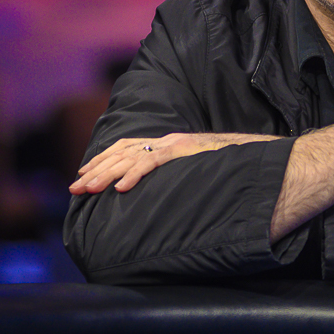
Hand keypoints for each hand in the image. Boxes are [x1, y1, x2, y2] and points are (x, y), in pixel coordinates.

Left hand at [70, 132, 275, 194]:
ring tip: (88, 190)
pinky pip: (154, 161)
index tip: (84, 175)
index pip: (127, 147)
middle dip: (95, 170)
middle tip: (75, 189)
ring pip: (131, 156)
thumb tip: (161, 194)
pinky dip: (135, 174)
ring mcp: (176, 144)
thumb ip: (177, 174)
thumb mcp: (196, 168)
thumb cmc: (231, 164)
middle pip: (122, 152)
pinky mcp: (185, 150)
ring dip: (106, 174)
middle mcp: (168, 140)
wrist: (259, 154)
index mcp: (168, 143)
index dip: (103, 160)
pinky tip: (121, 189)